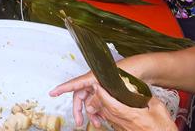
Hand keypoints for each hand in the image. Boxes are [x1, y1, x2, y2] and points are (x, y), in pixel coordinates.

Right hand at [51, 66, 171, 129]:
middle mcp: (94, 80)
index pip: (74, 84)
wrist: (141, 70)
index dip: (62, 89)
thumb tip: (89, 108)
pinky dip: (99, 109)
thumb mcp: (114, 89)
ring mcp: (100, 84)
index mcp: (93, 77)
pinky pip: (98, 100)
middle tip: (79, 123)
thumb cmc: (128, 74)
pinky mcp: (105, 88)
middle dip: (79, 110)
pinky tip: (104, 118)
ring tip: (97, 123)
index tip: (52, 93)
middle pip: (81, 96)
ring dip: (91, 112)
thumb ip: (99, 99)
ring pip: (90, 100)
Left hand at [87, 85, 173, 130]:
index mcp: (132, 117)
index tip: (97, 86)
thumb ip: (150, 99)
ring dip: (103, 108)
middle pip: (107, 111)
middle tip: (97, 90)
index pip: (112, 105)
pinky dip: (110, 115)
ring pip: (109, 118)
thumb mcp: (160, 110)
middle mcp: (126, 124)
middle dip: (99, 99)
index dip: (102, 95)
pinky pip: (113, 123)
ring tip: (102, 98)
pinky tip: (112, 111)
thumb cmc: (162, 130)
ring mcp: (124, 130)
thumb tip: (145, 94)